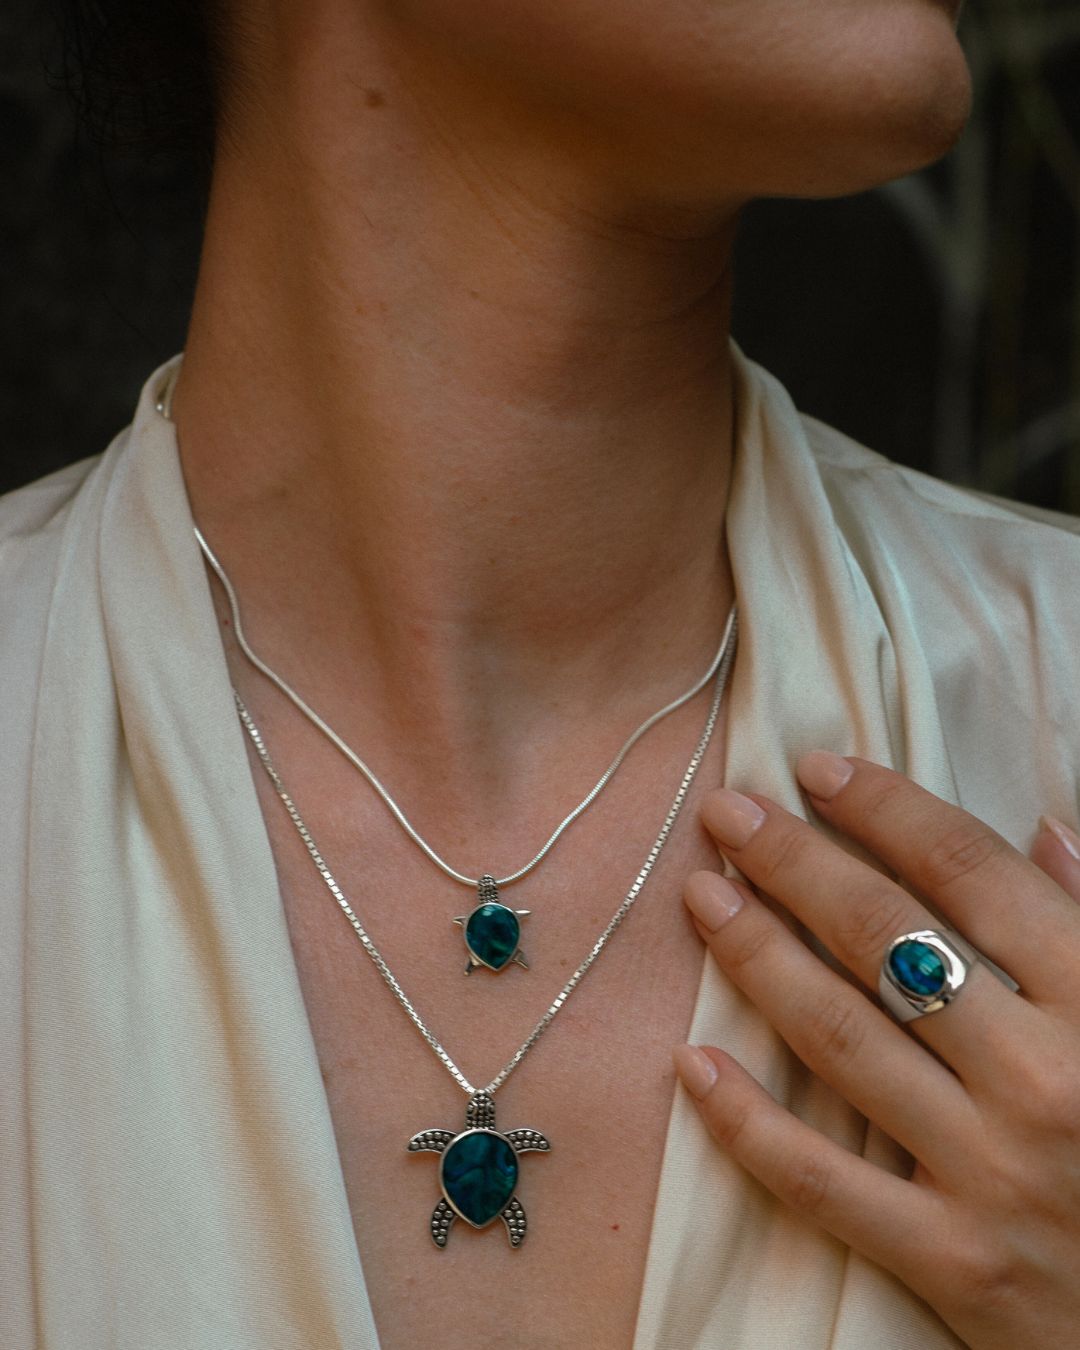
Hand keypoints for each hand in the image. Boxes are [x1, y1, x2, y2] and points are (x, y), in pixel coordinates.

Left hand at [673, 753, 1079, 1349]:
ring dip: (757, 957)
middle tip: (727, 813)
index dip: (885, 808)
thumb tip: (1043, 830)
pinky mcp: (954, 1264)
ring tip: (702, 895)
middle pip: (886, 938)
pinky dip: (748, 1123)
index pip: (969, 873)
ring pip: (842, 1039)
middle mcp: (1043, 1078)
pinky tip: (691, 1063)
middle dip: (796, 862)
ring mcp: (992, 1175)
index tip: (817, 770)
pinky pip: (823, 1184)